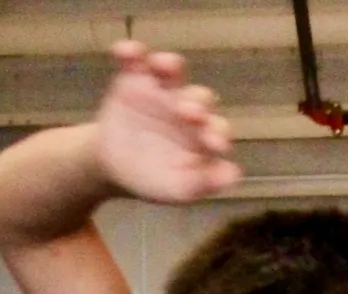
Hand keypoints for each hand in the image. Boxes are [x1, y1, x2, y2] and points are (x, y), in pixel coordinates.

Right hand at [96, 42, 241, 204]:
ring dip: (169, 66)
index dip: (218, 133)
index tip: (215, 144)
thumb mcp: (177, 188)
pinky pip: (135, 60)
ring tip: (163, 66)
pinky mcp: (135, 78)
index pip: (217, 129)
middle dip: (196, 102)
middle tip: (187, 113)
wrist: (114, 167)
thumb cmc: (153, 178)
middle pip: (199, 97)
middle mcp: (187, 107)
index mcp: (202, 134)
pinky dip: (131, 52)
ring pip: (172, 71)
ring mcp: (162, 90)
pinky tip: (125, 51)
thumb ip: (204, 182)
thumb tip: (233, 174)